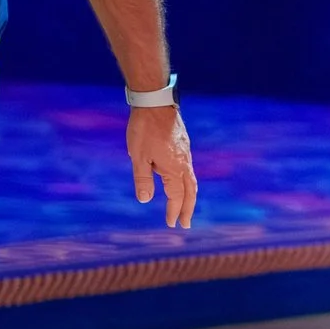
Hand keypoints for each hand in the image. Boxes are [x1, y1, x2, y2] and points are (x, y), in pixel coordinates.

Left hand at [127, 102, 196, 227]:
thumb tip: (145, 200)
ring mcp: (186, 154)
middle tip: (185, 223)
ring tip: (185, 207)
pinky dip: (186, 183)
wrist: (156, 104)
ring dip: (189, 197)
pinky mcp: (184, 146)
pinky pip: (188, 170)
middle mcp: (184, 163)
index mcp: (174, 168)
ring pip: (191, 181)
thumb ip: (143, 179)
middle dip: (188, 209)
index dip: (174, 211)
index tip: (172, 224)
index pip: (176, 196)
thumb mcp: (138, 156)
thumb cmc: (144, 130)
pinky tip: (180, 183)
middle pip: (191, 192)